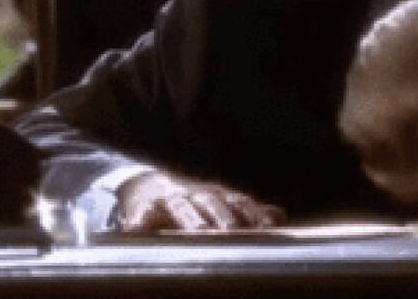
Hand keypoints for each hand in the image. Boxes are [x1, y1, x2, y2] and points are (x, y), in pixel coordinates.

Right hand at [117, 171, 285, 232]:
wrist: (147, 185)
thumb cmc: (192, 200)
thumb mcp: (220, 201)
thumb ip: (248, 210)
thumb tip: (279, 215)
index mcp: (217, 195)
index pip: (239, 202)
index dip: (253, 213)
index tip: (267, 226)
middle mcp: (196, 195)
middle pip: (212, 203)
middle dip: (224, 216)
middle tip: (233, 231)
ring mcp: (170, 200)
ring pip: (182, 208)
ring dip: (191, 220)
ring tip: (200, 232)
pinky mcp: (143, 209)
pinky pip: (141, 216)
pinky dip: (140, 222)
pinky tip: (138, 230)